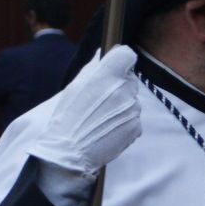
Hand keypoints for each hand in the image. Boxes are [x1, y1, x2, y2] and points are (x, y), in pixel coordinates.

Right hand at [24, 45, 141, 177]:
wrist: (70, 150)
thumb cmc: (68, 117)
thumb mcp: (75, 87)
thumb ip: (93, 69)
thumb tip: (103, 55)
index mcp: (107, 75)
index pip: (127, 55)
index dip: (121, 61)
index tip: (115, 69)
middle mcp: (124, 89)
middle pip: (129, 80)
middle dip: (119, 87)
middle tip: (101, 101)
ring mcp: (133, 109)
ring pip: (132, 100)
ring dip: (121, 106)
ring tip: (102, 119)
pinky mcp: (136, 126)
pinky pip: (133, 118)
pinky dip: (124, 122)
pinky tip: (108, 128)